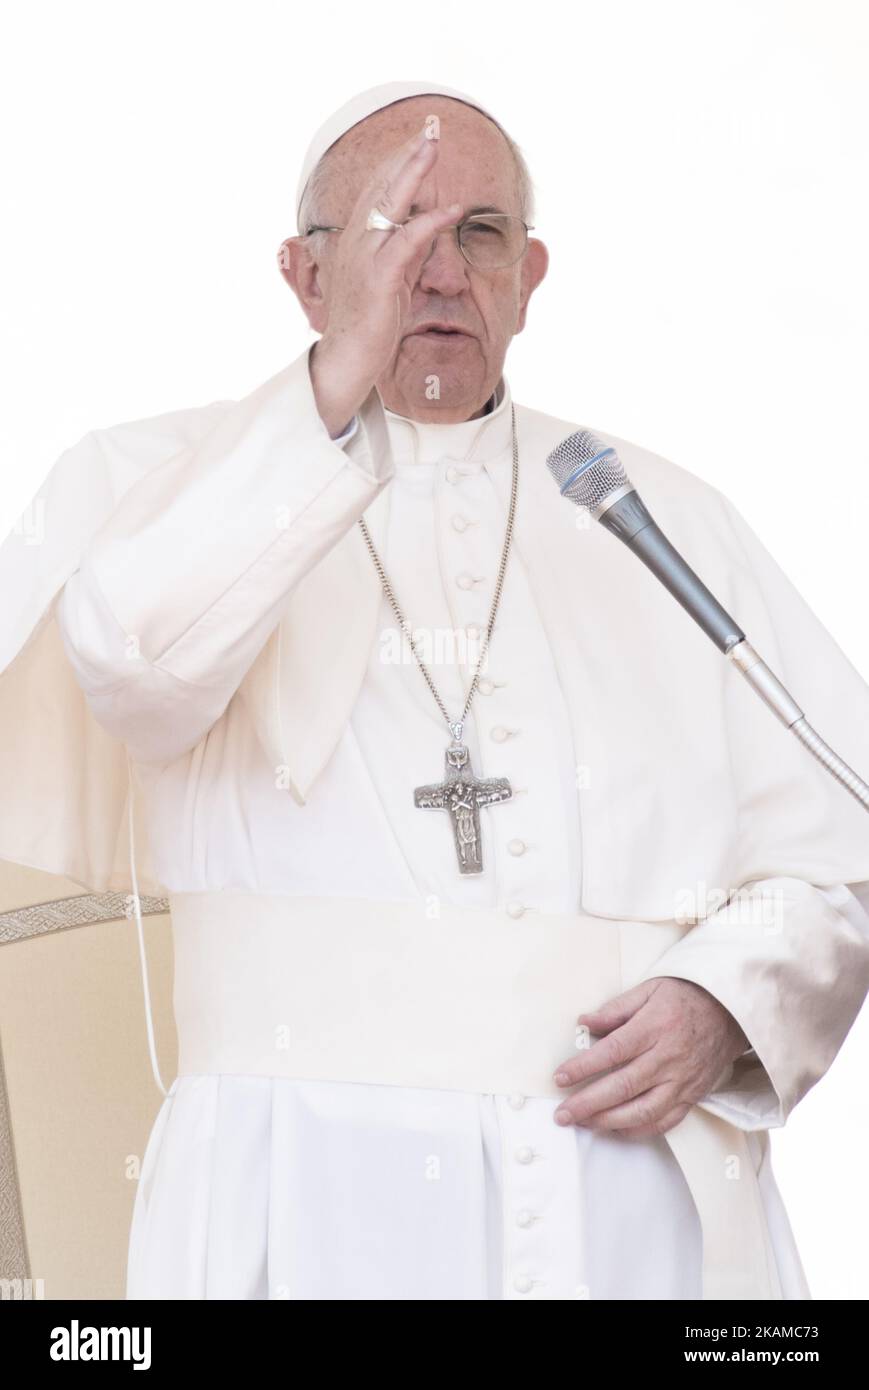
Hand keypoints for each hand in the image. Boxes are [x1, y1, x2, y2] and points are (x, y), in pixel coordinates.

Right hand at [310, 121, 463, 436]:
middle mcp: (359, 239)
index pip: (380, 189)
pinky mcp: (381, 277)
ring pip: (390, 202)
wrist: (348, 356)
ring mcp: (367, 255)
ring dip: (413, 171)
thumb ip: (407, 249)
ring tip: (434, 145)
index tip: (421, 138)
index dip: (400, 162)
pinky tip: (453, 210)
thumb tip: (428, 226)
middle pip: (383, 185)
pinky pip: (408, 242)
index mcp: (360, 237)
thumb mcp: (393, 277)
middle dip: (407, 154)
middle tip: (430, 127)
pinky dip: (431, 222)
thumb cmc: (370, 321)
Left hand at [551, 977, 750, 1140]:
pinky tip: (616, 1130)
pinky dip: (639, 1130)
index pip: (611, 1052)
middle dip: (588, 1103)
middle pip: (622, 1086)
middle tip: (562, 1113)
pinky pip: (665, 1121)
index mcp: (654, 1027)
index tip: (560, 1078)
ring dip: (608, 1121)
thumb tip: (584, 1022)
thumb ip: (616, 1008)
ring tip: (583, 1123)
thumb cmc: (687, 997)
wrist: (731, 1011)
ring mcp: (681, 1080)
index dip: (583, 1068)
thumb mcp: (650, 989)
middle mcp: (667, 1058)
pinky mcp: (692, 1096)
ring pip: (642, 1111)